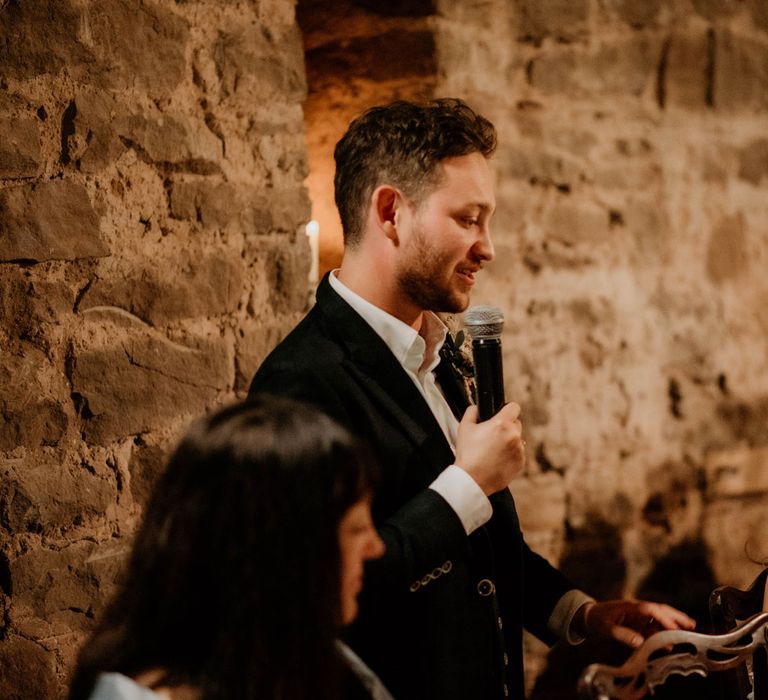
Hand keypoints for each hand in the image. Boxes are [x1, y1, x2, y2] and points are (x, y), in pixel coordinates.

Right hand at [455, 403, 524, 495]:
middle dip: (506, 427)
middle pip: (516, 423)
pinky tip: (497, 460)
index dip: (507, 408)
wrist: (472, 479)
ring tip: (493, 450)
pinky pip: (518, 453)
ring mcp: (519, 450)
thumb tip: (477, 408)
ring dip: (509, 442)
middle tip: (493, 435)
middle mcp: (514, 435)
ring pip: (517, 439)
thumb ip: (472, 411)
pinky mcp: (521, 463)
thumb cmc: (467, 454)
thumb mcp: (464, 427)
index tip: (502, 413)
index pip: (514, 407)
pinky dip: (510, 455)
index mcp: (501, 424)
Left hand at [574, 600, 696, 648]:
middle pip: (660, 610)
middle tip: (691, 625)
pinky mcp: (638, 623)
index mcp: (631, 607)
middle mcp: (637, 610)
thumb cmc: (597, 619)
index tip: (675, 629)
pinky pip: (653, 628)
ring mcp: (638, 616)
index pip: (651, 610)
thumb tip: (640, 642)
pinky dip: (663, 633)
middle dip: (676, 617)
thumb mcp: (607, 628)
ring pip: (659, 619)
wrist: (589, 617)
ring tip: (688, 632)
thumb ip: (623, 635)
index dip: (664, 618)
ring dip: (672, 625)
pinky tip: (670, 642)